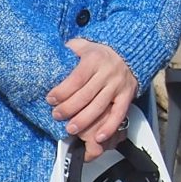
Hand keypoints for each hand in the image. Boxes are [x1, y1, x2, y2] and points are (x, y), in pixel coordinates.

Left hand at [49, 38, 137, 157]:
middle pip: (86, 94)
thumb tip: (51, 57)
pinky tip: (98, 136)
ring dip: (84, 120)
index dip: (62, 91)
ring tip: (71, 129)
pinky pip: (119, 114)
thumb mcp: (84, 45)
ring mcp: (118, 86)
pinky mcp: (127, 96)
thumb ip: (69, 50)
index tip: (50, 99)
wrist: (129, 53)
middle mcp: (107, 73)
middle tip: (57, 115)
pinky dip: (109, 127)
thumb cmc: (100, 52)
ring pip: (100, 106)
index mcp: (94, 59)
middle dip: (69, 108)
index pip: (77, 78)